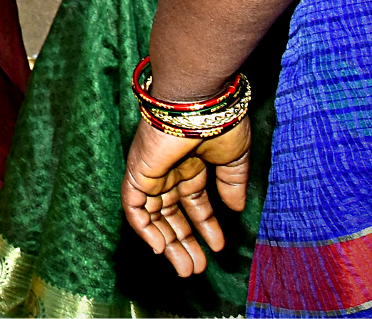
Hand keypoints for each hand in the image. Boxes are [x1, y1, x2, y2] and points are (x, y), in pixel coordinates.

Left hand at [120, 117, 250, 276]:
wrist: (197, 103)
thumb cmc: (218, 122)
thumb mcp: (232, 157)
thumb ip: (232, 183)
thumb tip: (237, 208)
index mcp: (190, 163)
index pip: (193, 202)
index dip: (204, 225)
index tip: (218, 247)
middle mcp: (168, 170)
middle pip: (172, 214)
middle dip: (184, 241)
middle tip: (196, 268)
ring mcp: (151, 171)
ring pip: (153, 215)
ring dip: (168, 243)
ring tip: (186, 268)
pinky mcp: (137, 172)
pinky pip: (133, 206)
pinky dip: (143, 227)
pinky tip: (160, 248)